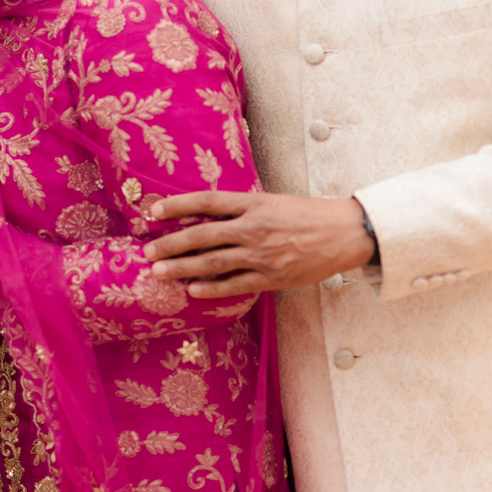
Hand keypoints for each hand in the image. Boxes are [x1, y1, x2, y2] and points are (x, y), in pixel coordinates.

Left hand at [141, 191, 372, 297]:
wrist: (345, 233)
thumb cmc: (306, 215)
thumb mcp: (272, 201)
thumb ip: (241, 209)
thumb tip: (206, 216)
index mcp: (253, 203)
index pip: (207, 202)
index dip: (177, 205)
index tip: (153, 212)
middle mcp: (253, 227)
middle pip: (202, 235)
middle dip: (170, 245)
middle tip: (146, 253)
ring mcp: (262, 254)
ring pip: (213, 262)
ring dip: (182, 268)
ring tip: (158, 273)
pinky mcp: (273, 277)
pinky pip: (236, 284)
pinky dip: (212, 288)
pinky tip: (192, 290)